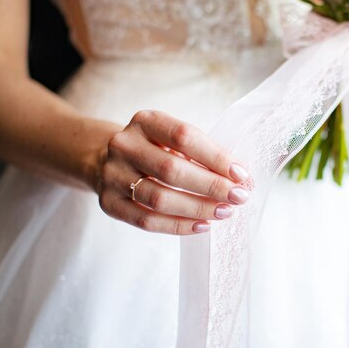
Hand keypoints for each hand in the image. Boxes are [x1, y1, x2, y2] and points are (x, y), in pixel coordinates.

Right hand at [97, 110, 251, 234]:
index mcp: (145, 121)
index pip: (184, 137)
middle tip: (239, 197)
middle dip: (211, 186)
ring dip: (198, 208)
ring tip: (225, 212)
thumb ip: (204, 153)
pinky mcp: (108, 203)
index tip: (242, 174)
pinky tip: (202, 226)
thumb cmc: (156, 149)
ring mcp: (112, 175)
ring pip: (159, 198)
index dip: (215, 157)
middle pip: (172, 170)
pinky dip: (178, 226)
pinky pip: (146, 221)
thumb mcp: (173, 139)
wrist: (105, 159)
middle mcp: (124, 145)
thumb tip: (242, 178)